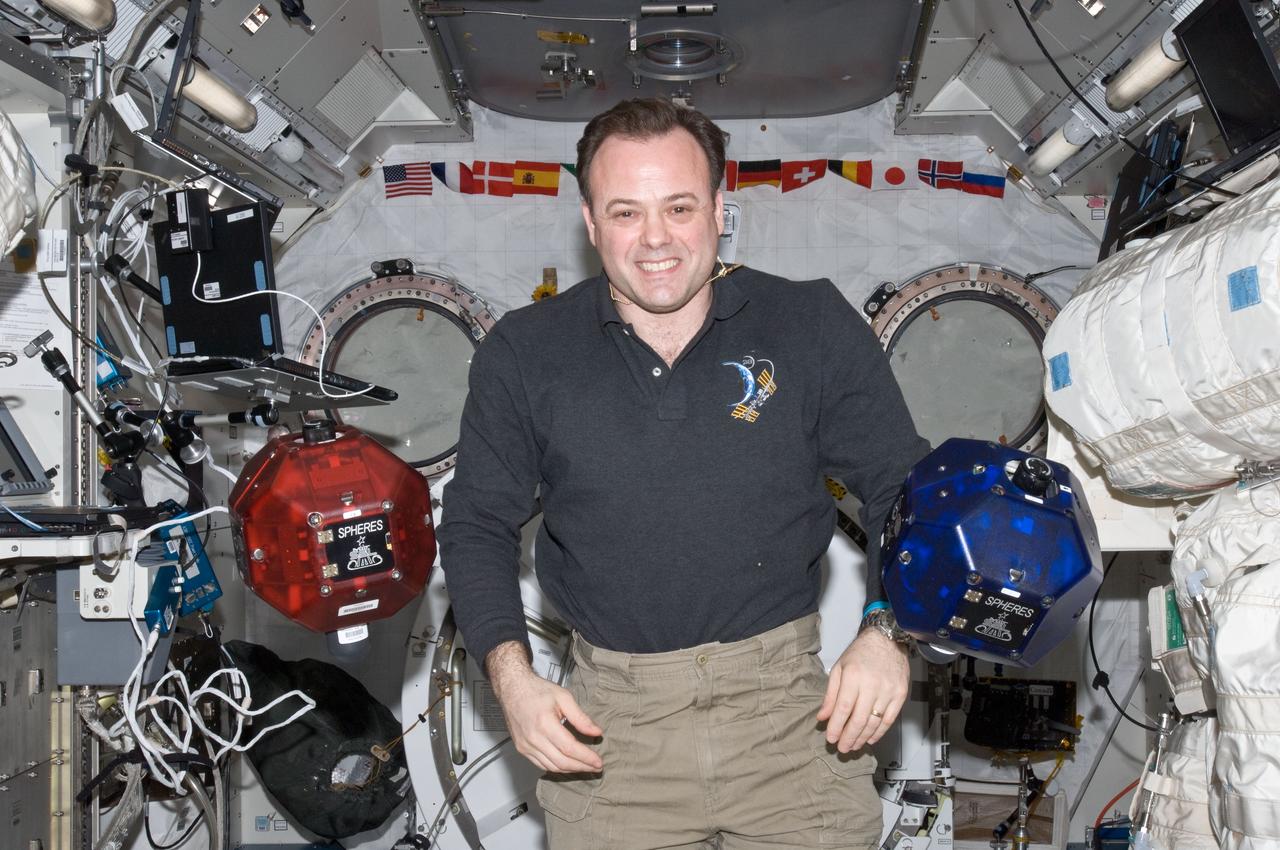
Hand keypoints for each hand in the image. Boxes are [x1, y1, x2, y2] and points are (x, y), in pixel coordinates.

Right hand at [487, 641, 603, 773]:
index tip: (598, 762)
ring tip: (585, 767)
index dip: (586, 758)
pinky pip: (541, 765)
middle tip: (596, 767)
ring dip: (570, 770)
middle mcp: (533, 738)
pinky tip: (567, 765)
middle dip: (582, 767)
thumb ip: (581, 717)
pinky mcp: (521, 748)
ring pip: (551, 767)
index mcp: (545, 723)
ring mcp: (525, 745)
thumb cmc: (536, 690)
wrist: (512, 688)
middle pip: (561, 761)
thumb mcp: (563, 697)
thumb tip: (596, 732)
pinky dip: (556, 768)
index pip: (569, 748)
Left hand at [815, 629, 909, 752]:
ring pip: (874, 722)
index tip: (831, 738)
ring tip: (854, 746)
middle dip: (849, 737)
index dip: (836, 727)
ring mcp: (888, 690)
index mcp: (853, 676)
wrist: (887, 639)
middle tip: (842, 748)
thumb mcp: (839, 668)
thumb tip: (823, 716)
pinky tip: (870, 738)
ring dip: (863, 738)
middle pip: (859, 719)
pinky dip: (880, 732)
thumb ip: (831, 694)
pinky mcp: (900, 694)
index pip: (843, 708)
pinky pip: (889, 719)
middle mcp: (872, 685)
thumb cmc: (861, 653)